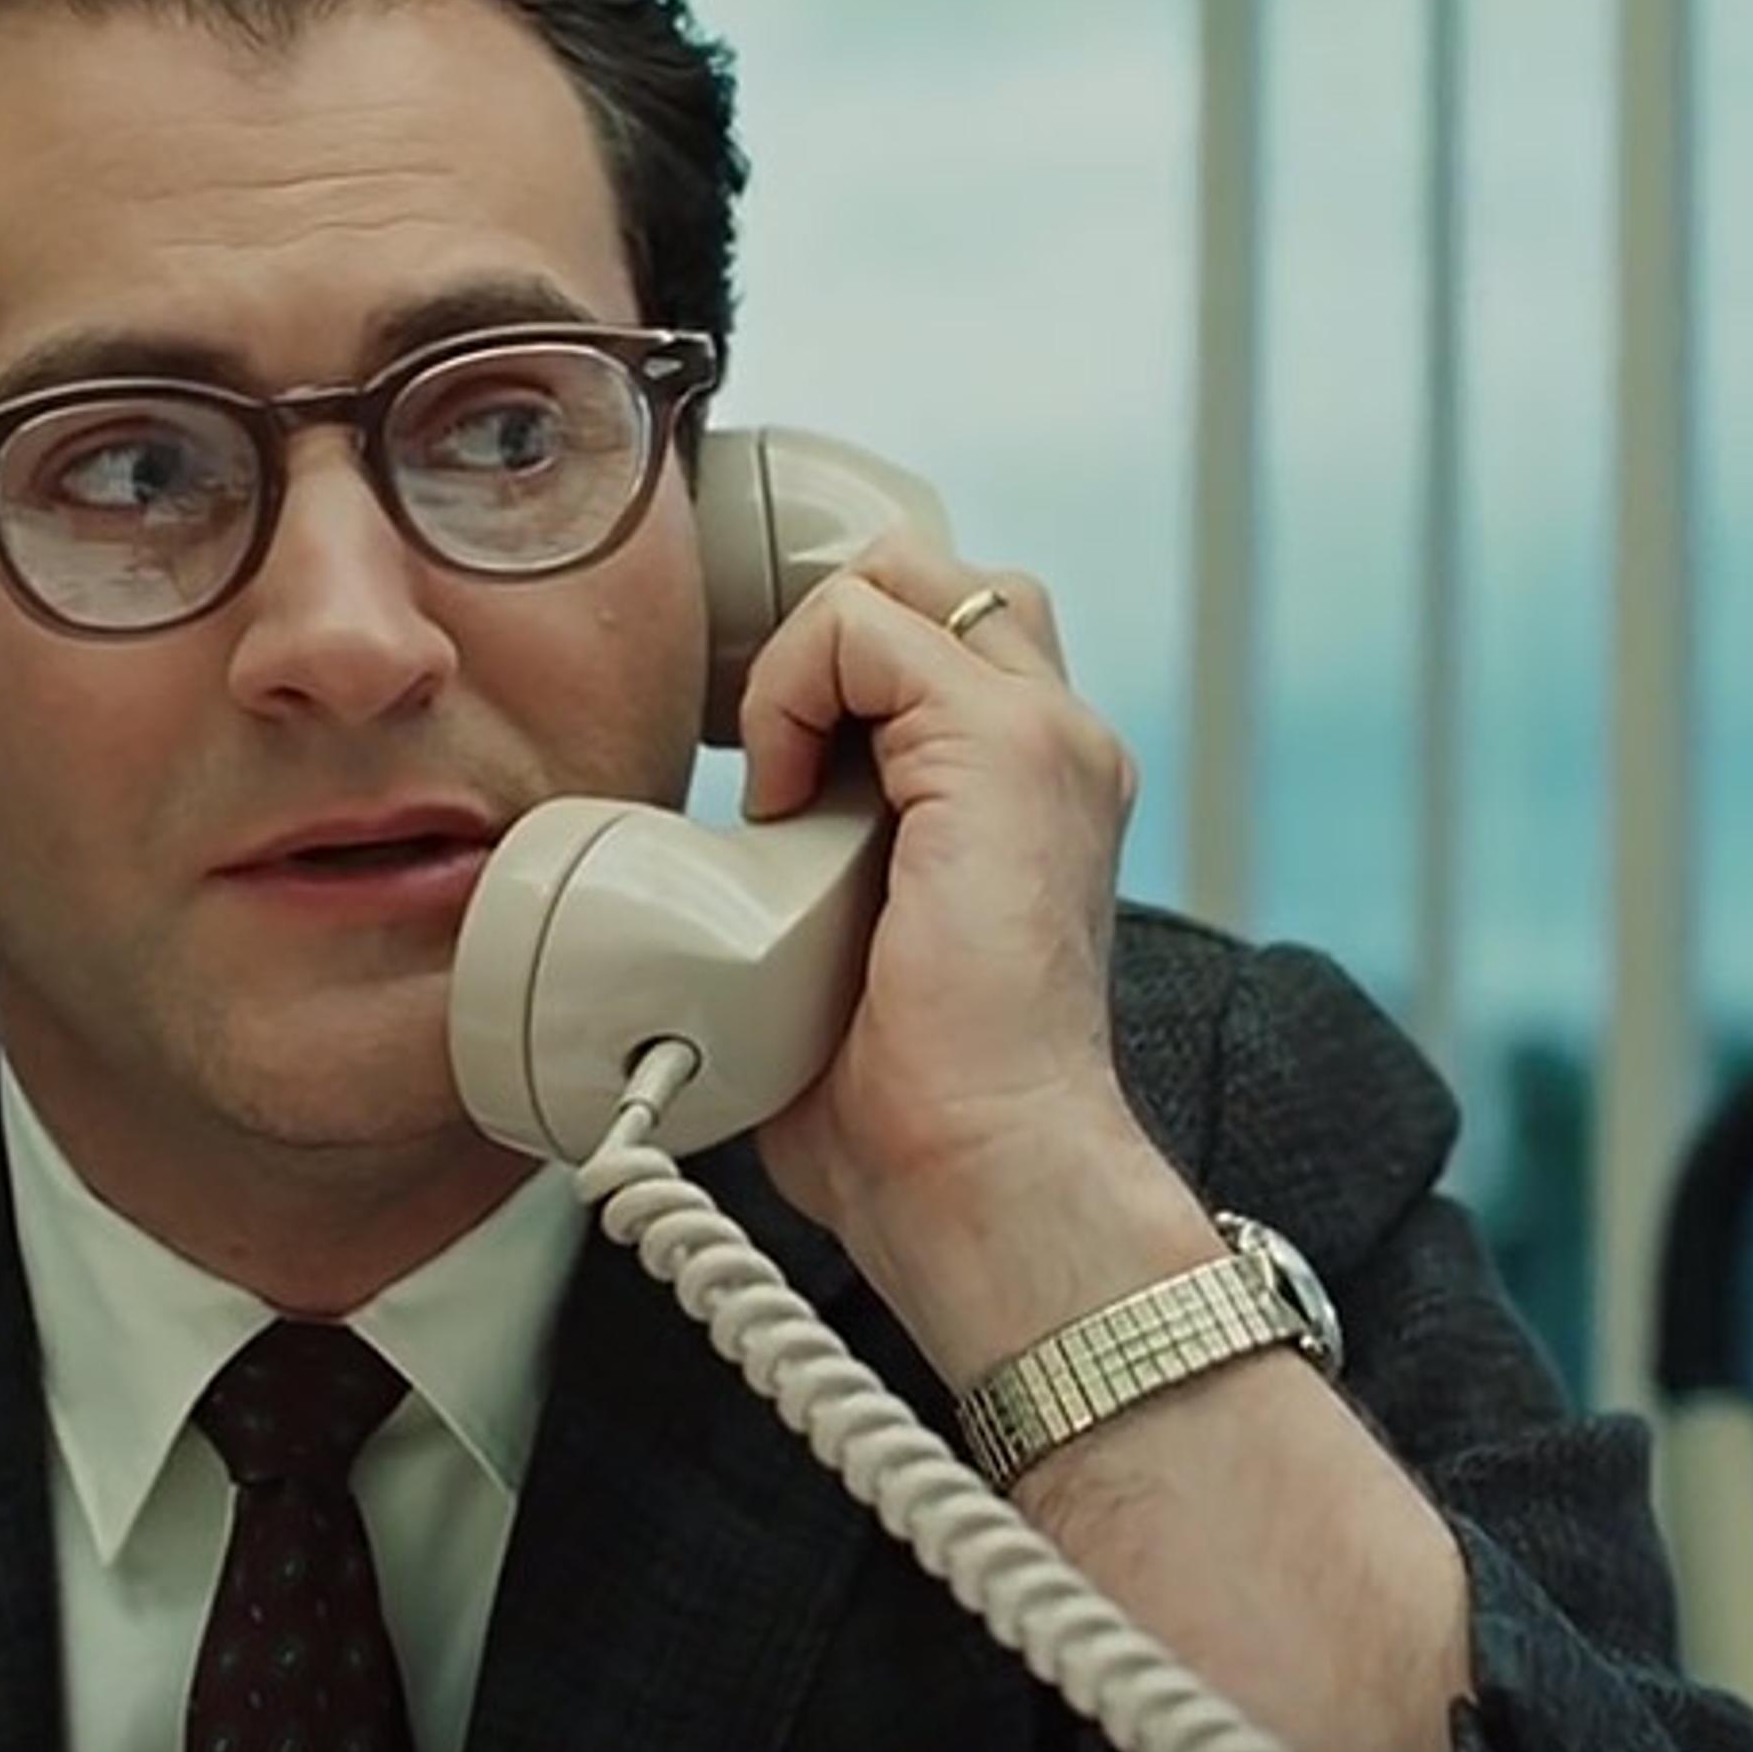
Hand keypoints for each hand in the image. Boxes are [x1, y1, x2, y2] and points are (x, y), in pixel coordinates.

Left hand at [731, 531, 1153, 1263]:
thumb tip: (690, 897)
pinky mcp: (1005, 750)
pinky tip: (776, 796)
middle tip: (759, 749)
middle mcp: (1061, 747)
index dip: (825, 672)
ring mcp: (1045, 739)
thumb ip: (811, 882)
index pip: (937, 636)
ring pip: (902, 575)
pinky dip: (789, 684)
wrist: (981, 1176)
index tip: (763, 778)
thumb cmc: (910, 1116)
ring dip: (801, 657)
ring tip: (771, 778)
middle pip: (931, 577)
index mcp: (1036, 793)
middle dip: (818, 634)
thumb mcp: (847, 956)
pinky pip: (863, 626)